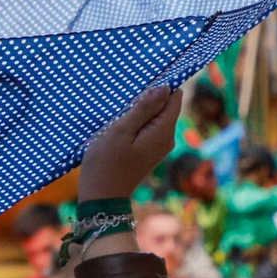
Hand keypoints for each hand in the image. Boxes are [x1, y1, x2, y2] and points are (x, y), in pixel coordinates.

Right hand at [79, 86, 183, 202]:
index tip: (140, 81)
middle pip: (165, 105)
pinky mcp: (149, 150)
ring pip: (156, 115)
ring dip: (140, 109)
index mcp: (163, 131)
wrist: (102, 196)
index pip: (174, 96)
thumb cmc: (106, 163)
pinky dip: (137, 120)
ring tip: (118, 110)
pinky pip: (149, 126)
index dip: (160, 85)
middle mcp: (167, 138)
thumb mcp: (120, 131)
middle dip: (148, 97)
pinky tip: (120, 123)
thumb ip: (143, 109)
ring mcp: (159, 145)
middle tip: (124, 96)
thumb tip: (165, 88)